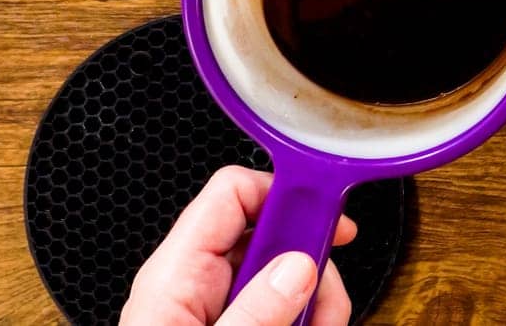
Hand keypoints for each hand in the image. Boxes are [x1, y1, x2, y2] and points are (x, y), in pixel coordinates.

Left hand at [121, 166, 356, 325]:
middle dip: (311, 264)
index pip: (233, 194)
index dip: (284, 193)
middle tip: (323, 301)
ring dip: (316, 305)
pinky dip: (307, 324)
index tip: (328, 213)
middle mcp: (199, 284)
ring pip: (289, 276)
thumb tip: (297, 267)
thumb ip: (254, 312)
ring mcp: (222, 310)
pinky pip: (287, 310)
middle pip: (273, 235)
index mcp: (177, 274)